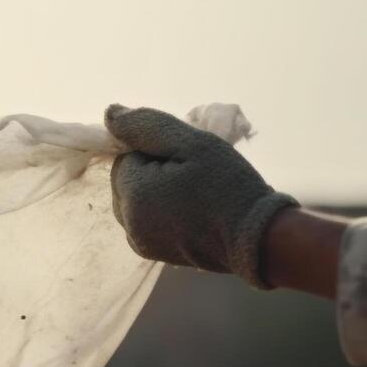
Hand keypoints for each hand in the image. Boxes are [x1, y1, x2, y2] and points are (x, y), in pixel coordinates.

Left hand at [106, 104, 298, 287]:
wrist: (255, 238)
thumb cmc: (227, 186)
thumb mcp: (191, 143)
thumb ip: (146, 126)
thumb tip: (110, 113)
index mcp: (133, 193)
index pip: (126, 156)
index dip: (156, 152)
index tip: (186, 160)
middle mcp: (128, 222)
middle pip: (127, 180)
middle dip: (153, 171)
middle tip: (191, 176)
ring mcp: (139, 241)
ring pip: (134, 201)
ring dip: (156, 191)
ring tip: (192, 194)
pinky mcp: (152, 252)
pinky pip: (144, 221)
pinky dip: (161, 212)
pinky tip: (189, 212)